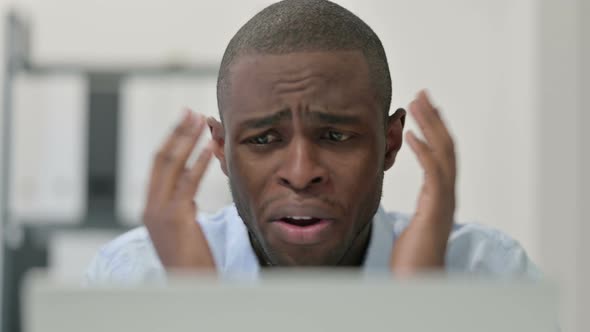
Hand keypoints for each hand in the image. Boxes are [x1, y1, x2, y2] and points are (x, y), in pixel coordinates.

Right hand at [143, 110, 215, 269]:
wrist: (188, 286)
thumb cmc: (191, 261)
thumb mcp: (182, 229)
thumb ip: (182, 209)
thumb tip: (188, 195)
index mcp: (151, 206)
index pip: (159, 165)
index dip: (171, 142)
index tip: (184, 124)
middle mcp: (151, 205)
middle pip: (162, 158)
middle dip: (177, 133)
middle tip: (190, 112)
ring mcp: (160, 210)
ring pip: (172, 165)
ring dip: (187, 140)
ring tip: (201, 122)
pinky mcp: (175, 217)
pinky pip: (187, 183)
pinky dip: (198, 163)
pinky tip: (209, 149)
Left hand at [390, 90, 456, 274]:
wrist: (418, 282)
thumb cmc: (412, 259)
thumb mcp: (411, 226)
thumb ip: (415, 210)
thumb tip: (407, 203)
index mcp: (439, 195)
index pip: (440, 154)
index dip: (433, 129)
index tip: (422, 109)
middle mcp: (446, 193)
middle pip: (445, 146)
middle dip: (433, 118)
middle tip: (421, 93)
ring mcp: (444, 200)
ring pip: (443, 153)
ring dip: (430, 126)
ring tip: (416, 104)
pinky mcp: (436, 208)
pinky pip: (433, 174)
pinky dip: (423, 152)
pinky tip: (411, 136)